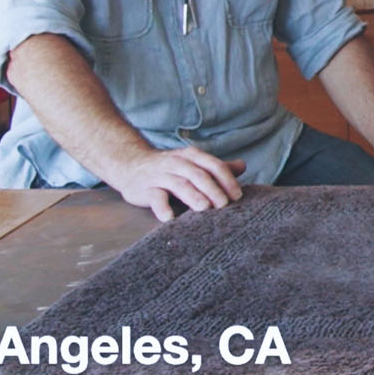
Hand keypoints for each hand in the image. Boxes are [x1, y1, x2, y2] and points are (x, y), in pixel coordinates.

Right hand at [108, 146, 245, 221]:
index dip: (226, 180)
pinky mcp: (145, 188)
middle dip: (213, 189)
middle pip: (198, 175)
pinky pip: (155, 196)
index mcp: (192, 156)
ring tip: (204, 208)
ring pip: (179, 184)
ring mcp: (160, 175)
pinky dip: (162, 207)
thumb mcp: (192, 164)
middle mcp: (176, 163)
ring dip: (192, 196)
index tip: (238, 196)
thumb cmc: (169, 168)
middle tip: (224, 205)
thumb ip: (216, 167)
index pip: (213, 165)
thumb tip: (243, 165)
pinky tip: (169, 218)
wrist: (130, 164)